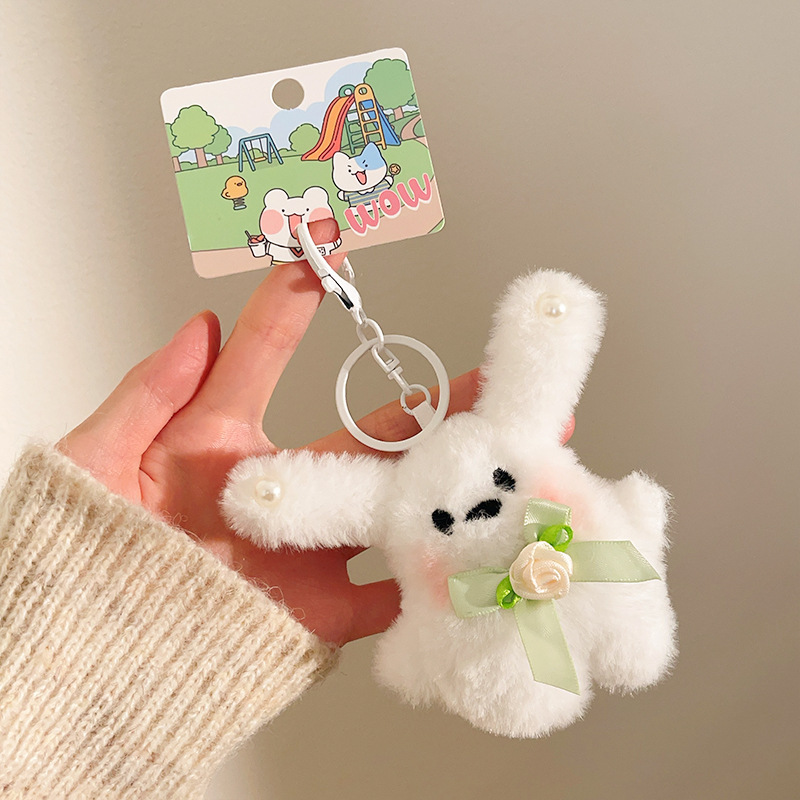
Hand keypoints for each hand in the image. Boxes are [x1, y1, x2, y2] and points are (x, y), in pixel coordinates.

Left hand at [56, 221, 482, 646]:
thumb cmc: (81, 554)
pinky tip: (477, 552)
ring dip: (450, 485)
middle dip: (433, 405)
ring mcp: (304, 551)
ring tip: (504, 457)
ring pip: (391, 508)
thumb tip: (197, 324)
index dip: (288, 311)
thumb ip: (149, 393)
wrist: (84, 656)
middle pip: (366, 437)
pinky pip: (384, 599)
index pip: (262, 363)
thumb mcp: (97, 460)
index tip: (320, 259)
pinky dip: (429, 583)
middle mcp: (277, 493)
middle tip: (484, 379)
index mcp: (219, 446)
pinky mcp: (317, 612)